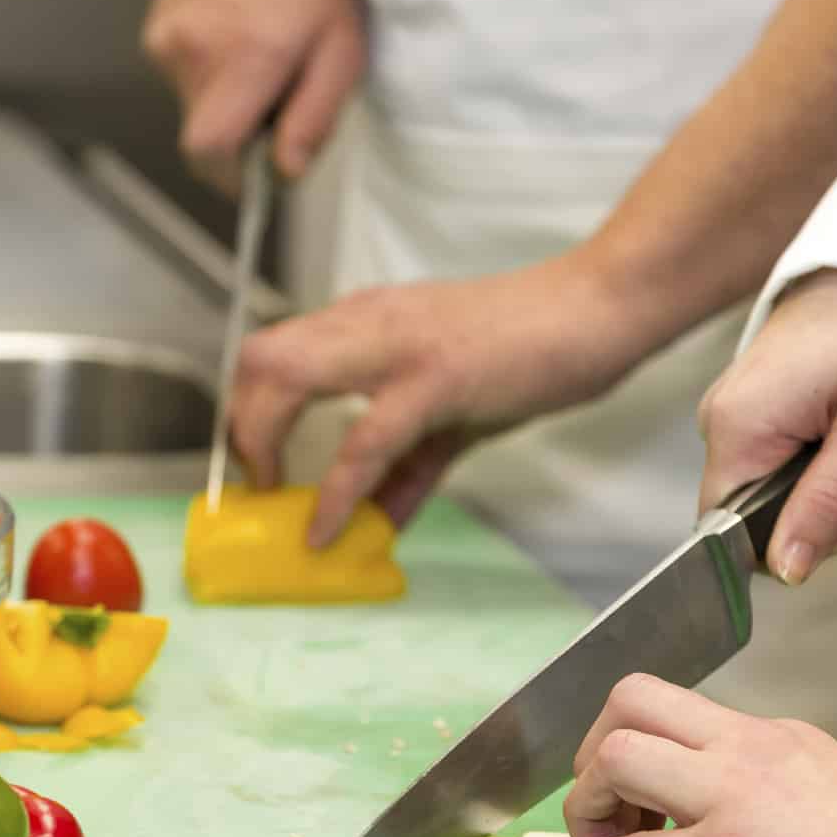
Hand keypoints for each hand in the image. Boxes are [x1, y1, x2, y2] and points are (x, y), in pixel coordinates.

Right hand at [141, 0, 364, 191]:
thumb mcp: (341, 49)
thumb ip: (315, 116)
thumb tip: (287, 173)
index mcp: (245, 60)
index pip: (210, 150)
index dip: (230, 179)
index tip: (256, 176)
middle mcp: (196, 54)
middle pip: (203, 138)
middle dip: (238, 138)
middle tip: (272, 102)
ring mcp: (167, 42)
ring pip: (193, 109)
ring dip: (225, 103)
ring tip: (255, 59)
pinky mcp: (155, 35)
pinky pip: (182, 80)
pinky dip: (210, 76)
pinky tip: (232, 40)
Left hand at [230, 253, 649, 545]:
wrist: (595, 308)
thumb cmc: (528, 348)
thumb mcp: (452, 414)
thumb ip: (408, 467)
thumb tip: (379, 522)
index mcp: (366, 321)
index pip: (274, 351)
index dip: (250, 410)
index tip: (256, 464)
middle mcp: (368, 323)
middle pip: (259, 358)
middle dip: (241, 427)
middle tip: (259, 484)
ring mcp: (397, 347)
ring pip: (288, 379)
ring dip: (265, 445)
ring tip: (275, 500)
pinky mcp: (433, 379)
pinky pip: (364, 441)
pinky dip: (335, 491)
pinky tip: (327, 529)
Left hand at [563, 675, 836, 836]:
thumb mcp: (831, 785)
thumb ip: (775, 782)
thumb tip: (730, 810)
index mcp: (770, 734)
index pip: (674, 706)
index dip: (634, 739)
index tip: (639, 791)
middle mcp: (742, 752)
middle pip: (628, 701)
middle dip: (594, 749)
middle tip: (607, 805)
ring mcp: (728, 802)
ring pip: (614, 759)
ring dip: (587, 806)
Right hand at [696, 269, 836, 584]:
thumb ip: (827, 504)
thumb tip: (786, 572)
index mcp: (738, 426)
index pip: (730, 533)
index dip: (793, 543)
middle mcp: (730, 424)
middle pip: (781, 518)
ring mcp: (753, 417)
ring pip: (812, 497)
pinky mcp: (779, 411)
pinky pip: (817, 465)